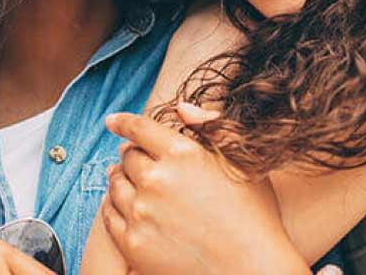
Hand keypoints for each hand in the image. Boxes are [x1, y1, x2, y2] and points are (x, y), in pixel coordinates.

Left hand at [102, 110, 309, 274]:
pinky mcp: (133, 243)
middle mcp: (157, 179)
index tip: (112, 121)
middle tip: (133, 158)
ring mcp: (142, 212)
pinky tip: (122, 206)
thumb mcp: (242, 163)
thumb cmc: (255, 216)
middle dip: (130, 154)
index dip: (123, 122)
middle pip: (127, 156)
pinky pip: (110, 215)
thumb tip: (181, 108)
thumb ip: (212, 127)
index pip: (139, 128)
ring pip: (115, 184)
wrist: (253, 272)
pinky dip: (113, 206)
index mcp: (183, 154)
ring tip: (127, 181)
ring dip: (119, 178)